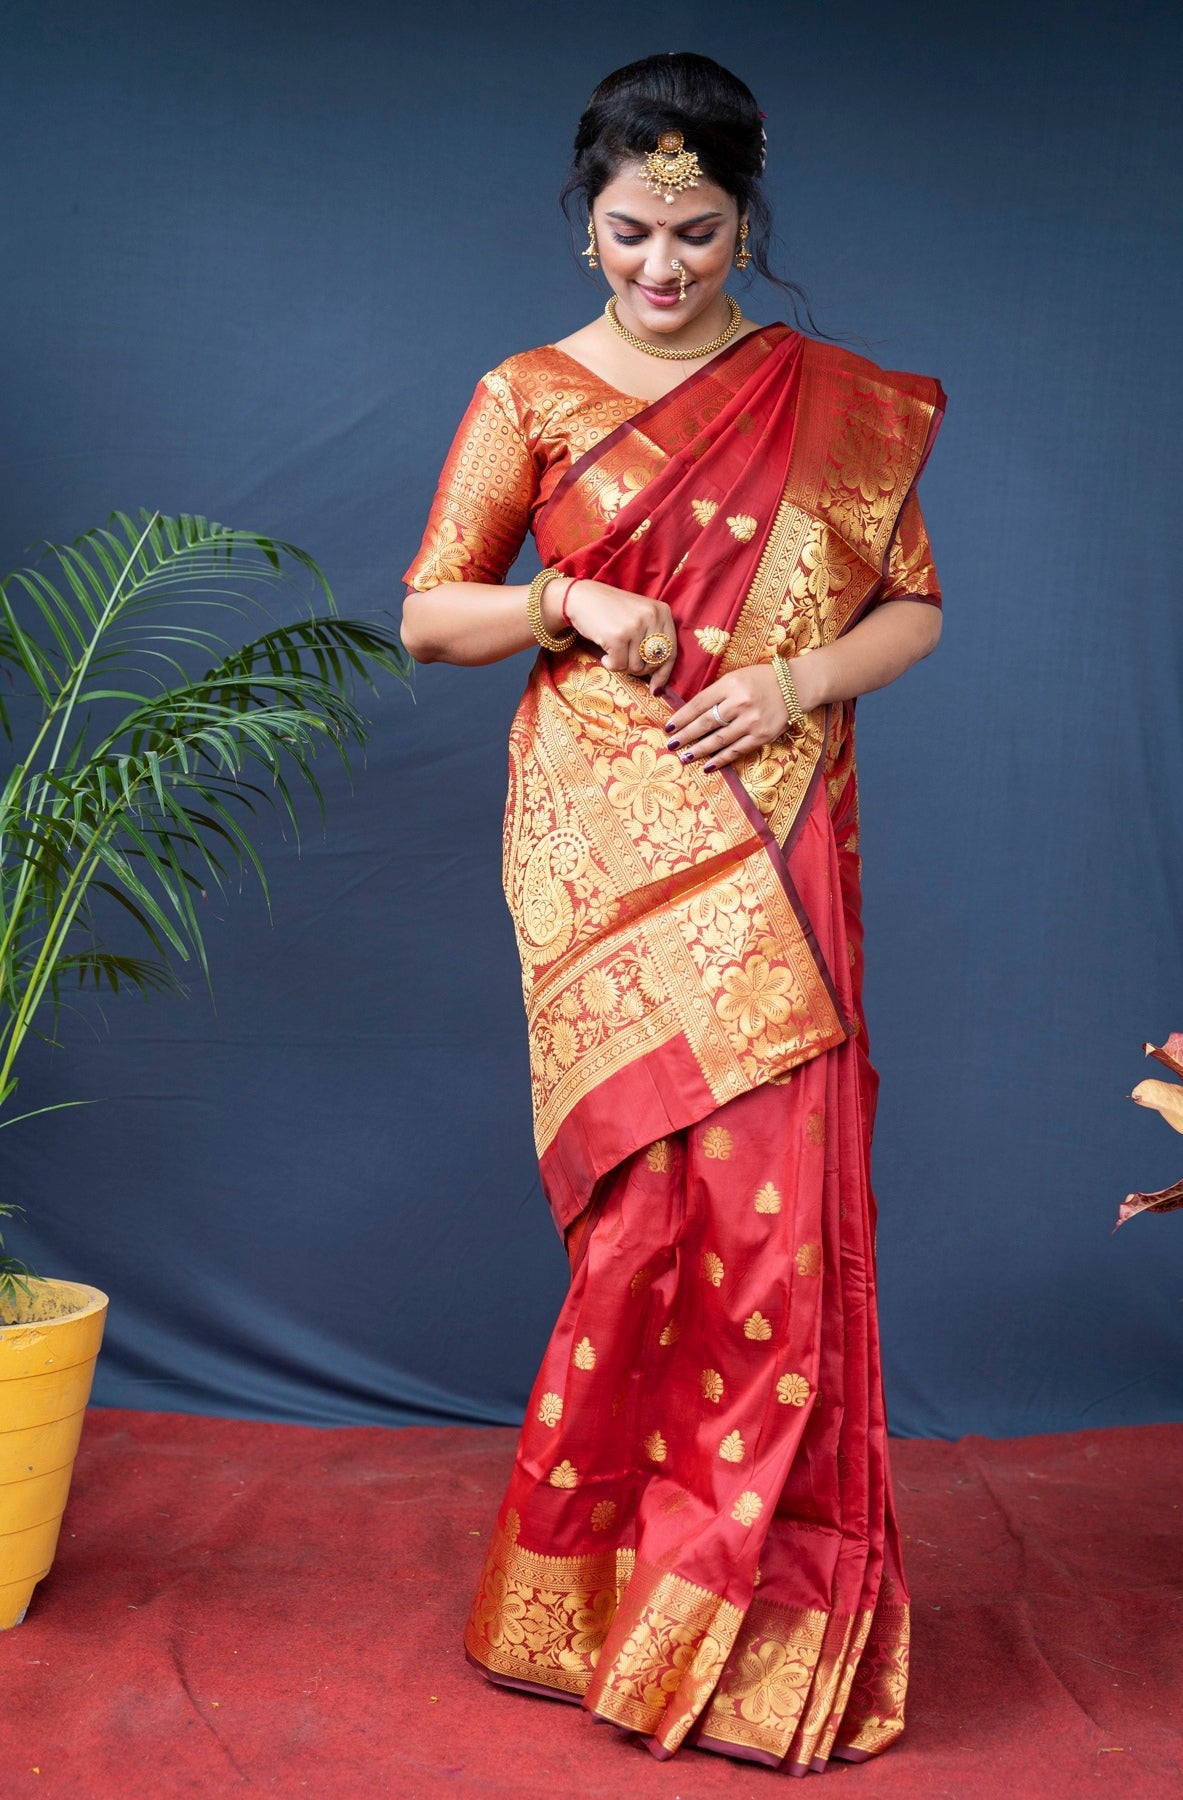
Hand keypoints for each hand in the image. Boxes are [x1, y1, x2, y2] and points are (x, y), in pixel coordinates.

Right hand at [560, 580, 677, 689]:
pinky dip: (610, 664)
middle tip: (625, 660)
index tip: (656, 687)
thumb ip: (651, 642)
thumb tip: (659, 685)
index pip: (671, 650)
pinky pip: (619, 665)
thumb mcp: (638, 618)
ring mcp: (635, 626)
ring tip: (613, 651)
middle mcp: (652, 616)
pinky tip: (605, 653)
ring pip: (636, 667)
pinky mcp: (618, 636)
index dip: (664, 672)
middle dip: (639, 669)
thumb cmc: (610, 612)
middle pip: (654, 662)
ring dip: (622, 665)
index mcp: (662, 611)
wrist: (582, 598)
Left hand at [665, 663, 803, 768]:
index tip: (669, 727)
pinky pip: (737, 750)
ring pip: (719, 739)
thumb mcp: (736, 677)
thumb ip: (716, 693)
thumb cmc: (761, 680)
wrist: (797, 686)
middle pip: (706, 722)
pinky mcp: (762, 736)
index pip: (700, 703)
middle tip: (671, 744)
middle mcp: (740, 703)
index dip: (682, 716)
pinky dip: (721, 759)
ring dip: (699, 750)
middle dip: (686, 735)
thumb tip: (691, 713)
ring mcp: (752, 721)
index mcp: (731, 684)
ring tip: (684, 757)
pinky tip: (707, 766)